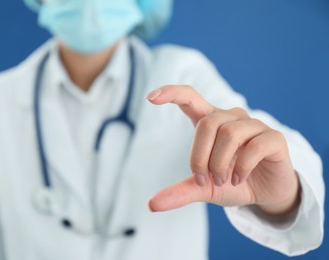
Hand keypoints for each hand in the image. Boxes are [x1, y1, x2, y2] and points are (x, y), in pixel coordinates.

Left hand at [146, 85, 300, 216]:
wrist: (265, 193)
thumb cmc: (231, 181)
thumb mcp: (204, 188)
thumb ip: (181, 192)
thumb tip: (152, 205)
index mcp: (211, 122)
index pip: (190, 98)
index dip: (172, 93)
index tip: (150, 97)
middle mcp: (232, 118)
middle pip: (207, 124)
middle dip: (200, 157)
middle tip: (205, 179)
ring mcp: (254, 126)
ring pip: (229, 133)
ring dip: (220, 163)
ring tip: (224, 180)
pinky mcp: (273, 138)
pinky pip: (254, 145)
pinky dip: (242, 167)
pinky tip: (239, 179)